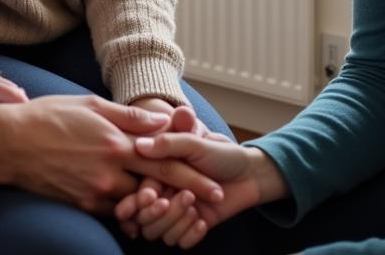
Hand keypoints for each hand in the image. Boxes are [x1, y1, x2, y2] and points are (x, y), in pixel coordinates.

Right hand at [0, 95, 225, 216]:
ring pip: (139, 204)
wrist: (11, 144)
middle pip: (159, 186)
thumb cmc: (50, 116)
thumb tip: (162, 121)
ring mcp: (97, 192)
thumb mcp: (91, 105)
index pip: (164, 161)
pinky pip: (116, 214)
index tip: (216, 182)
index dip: (193, 173)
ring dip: (160, 205)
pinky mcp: (84, 205)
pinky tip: (143, 211)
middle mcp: (111, 170)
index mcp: (116, 142)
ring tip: (181, 207)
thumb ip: (129, 116)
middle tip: (214, 201)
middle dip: (189, 194)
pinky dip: (132, 212)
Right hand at [115, 134, 288, 247]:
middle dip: (160, 212)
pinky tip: (203, 220)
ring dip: (177, 221)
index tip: (152, 194)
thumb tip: (141, 145)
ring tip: (195, 204)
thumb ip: (169, 143)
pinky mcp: (189, 226)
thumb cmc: (220, 151)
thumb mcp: (195, 141)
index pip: (135, 191)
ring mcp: (176, 212)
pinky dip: (190, 234)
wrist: (248, 172)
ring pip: (159, 232)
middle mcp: (162, 193)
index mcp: (156, 171)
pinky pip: (178, 242)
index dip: (139, 198)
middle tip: (185, 196)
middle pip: (144, 217)